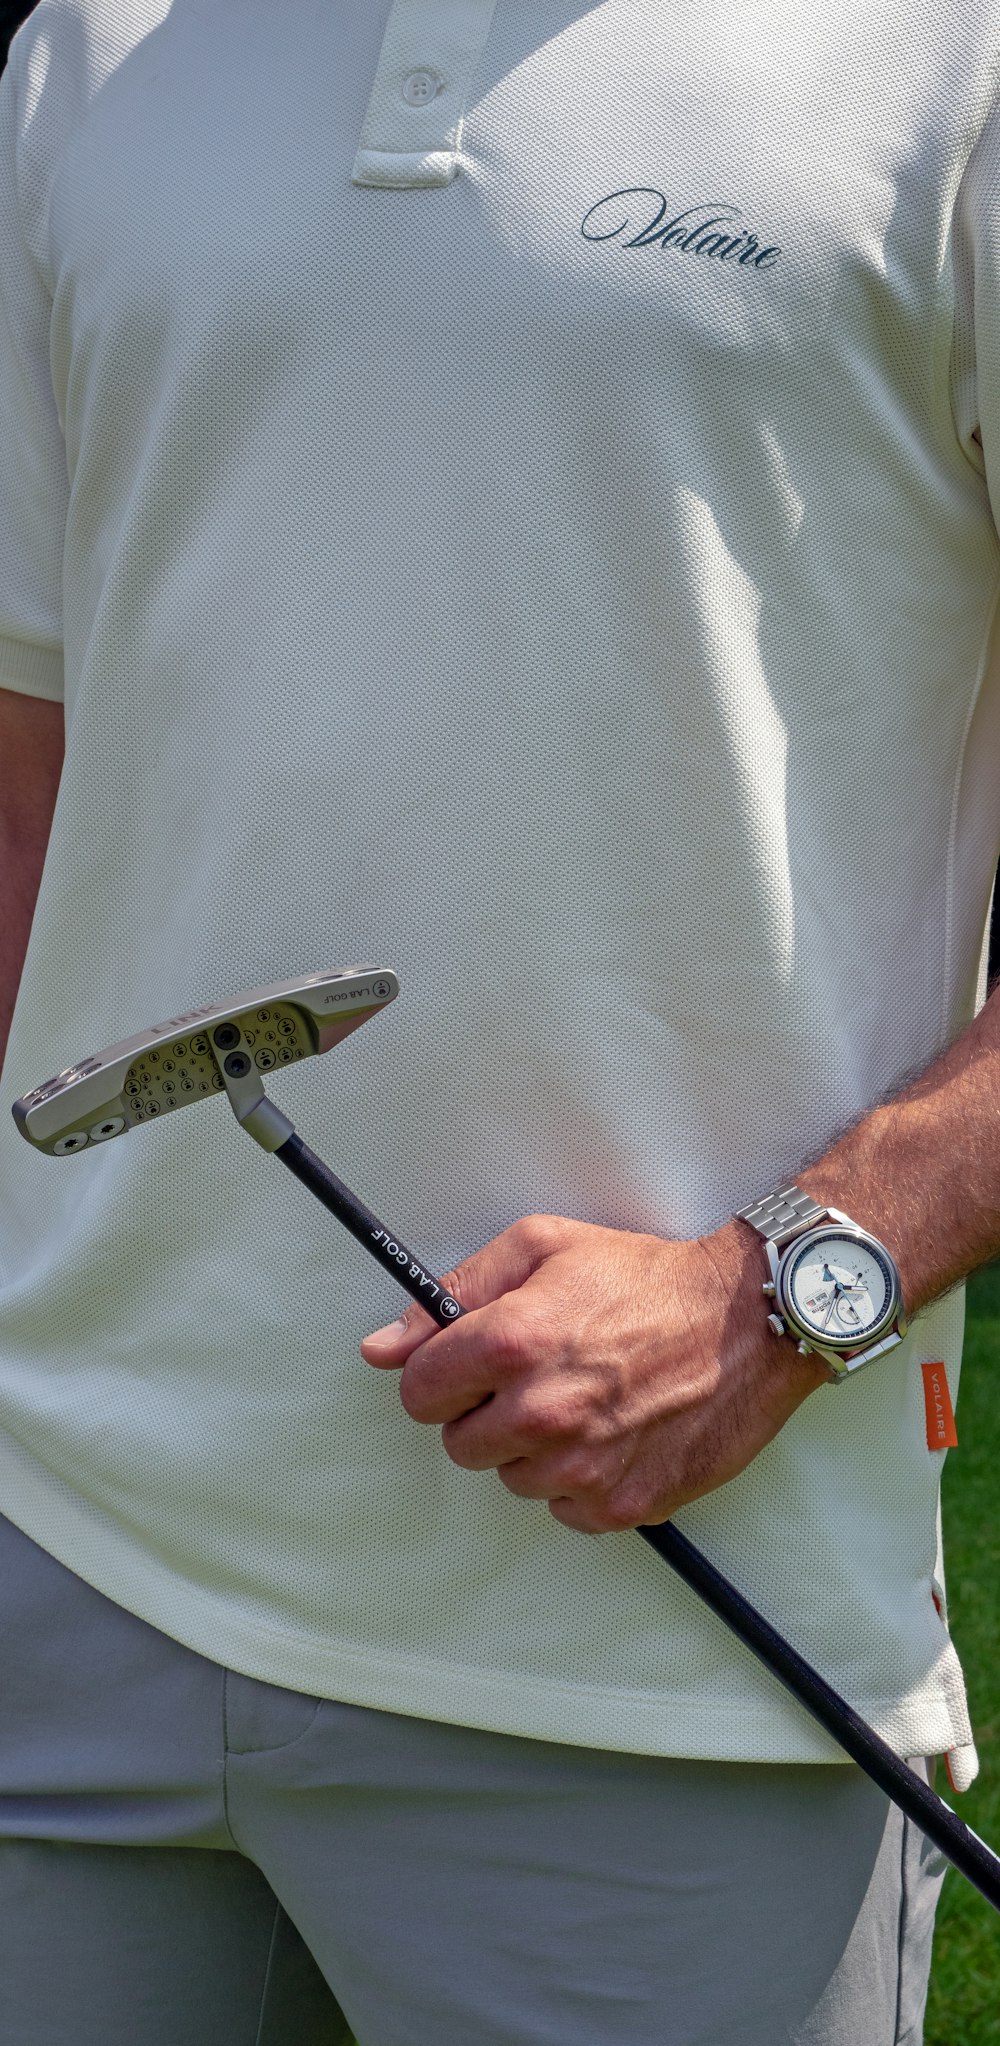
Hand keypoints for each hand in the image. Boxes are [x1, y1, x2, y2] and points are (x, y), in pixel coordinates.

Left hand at [361, 1215, 827, 1533]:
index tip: (470, 1365)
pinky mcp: (622, 1504)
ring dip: (533, 1447)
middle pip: (459, 1444)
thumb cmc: (646, 1279)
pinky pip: (564, 1508)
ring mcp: (584, 1466)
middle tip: (537, 1376)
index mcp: (512, 1344)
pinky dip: (579, 1479)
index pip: (418, 1393)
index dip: (442, 1375)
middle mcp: (543, 1412)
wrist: (746, 1321)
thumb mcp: (541, 1247)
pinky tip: (612, 1432)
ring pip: (511, 1479)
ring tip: (584, 1399)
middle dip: (485, 1412)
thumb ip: (452, 1295)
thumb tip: (382, 1348)